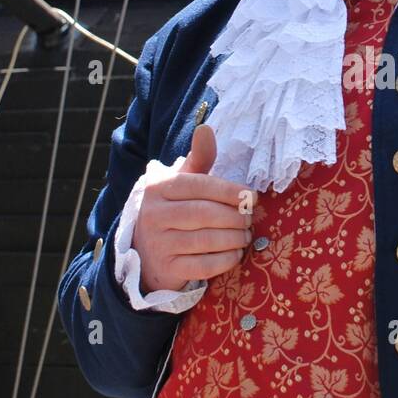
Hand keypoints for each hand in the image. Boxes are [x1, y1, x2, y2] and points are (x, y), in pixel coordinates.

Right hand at [133, 124, 256, 294]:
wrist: (145, 252)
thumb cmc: (172, 210)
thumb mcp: (180, 182)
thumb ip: (198, 159)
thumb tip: (206, 128)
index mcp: (158, 188)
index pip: (200, 186)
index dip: (230, 191)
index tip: (252, 196)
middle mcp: (153, 215)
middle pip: (205, 214)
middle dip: (235, 216)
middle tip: (250, 218)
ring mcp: (158, 244)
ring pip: (206, 241)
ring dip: (235, 238)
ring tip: (246, 235)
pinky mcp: (167, 269)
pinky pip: (204, 266)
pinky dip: (226, 260)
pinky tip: (236, 253)